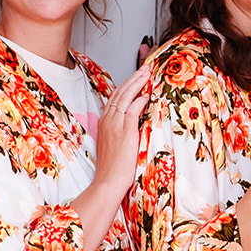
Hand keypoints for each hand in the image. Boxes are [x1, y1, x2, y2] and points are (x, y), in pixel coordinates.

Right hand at [92, 62, 153, 195]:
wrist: (108, 181)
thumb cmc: (113, 168)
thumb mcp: (114, 145)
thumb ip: (121, 131)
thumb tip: (133, 124)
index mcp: (104, 122)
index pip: (115, 98)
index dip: (126, 85)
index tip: (136, 78)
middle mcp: (107, 120)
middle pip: (119, 93)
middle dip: (133, 79)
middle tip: (144, 69)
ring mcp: (115, 125)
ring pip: (125, 97)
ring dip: (137, 84)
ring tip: (147, 74)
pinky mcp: (124, 132)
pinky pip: (131, 110)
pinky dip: (139, 100)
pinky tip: (146, 95)